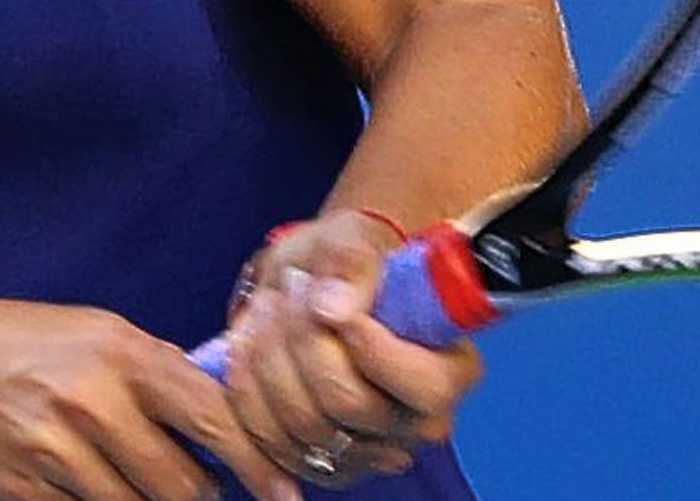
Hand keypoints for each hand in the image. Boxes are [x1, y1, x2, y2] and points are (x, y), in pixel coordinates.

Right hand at [0, 299, 302, 500]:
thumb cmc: (30, 344)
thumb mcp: (100, 335)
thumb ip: (160, 373)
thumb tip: (224, 418)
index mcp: (124, 353)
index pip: (212, 417)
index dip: (257, 462)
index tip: (286, 493)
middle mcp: (94, 401)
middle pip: (182, 484)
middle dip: (201, 497)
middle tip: (200, 490)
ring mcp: (56, 451)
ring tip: (144, 486)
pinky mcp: (25, 490)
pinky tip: (97, 490)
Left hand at [224, 210, 483, 488]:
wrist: (320, 282)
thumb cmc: (351, 261)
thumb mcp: (354, 238)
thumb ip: (351, 265)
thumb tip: (333, 306)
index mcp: (451, 371)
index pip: (423, 387)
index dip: (369, 347)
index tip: (328, 303)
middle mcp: (416, 423)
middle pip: (346, 404)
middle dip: (304, 340)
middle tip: (292, 288)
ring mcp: (367, 450)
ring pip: (300, 425)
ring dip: (268, 358)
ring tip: (269, 305)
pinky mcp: (321, 462)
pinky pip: (268, 442)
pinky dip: (248, 391)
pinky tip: (249, 346)